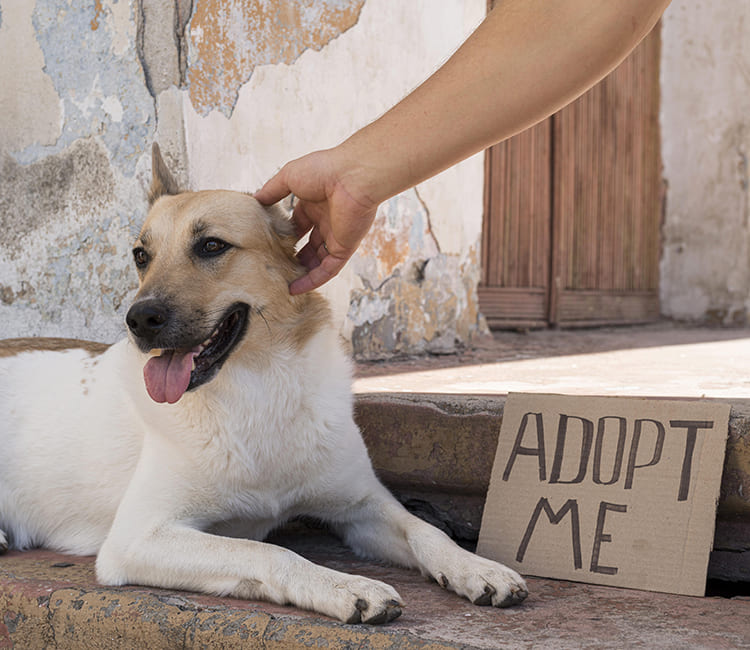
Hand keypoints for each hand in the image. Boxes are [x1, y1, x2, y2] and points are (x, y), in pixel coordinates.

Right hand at [255, 149, 378, 294]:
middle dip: (293, 256)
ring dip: (302, 272)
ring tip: (281, 282)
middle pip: (308, 245)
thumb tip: (255, 200)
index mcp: (315, 203)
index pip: (298, 224)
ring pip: (317, 260)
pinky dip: (313, 280)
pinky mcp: (345, 249)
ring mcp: (336, 236)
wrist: (353, 177)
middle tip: (275, 267)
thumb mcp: (288, 177)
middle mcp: (327, 221)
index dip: (285, 235)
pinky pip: (328, 270)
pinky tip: (295, 288)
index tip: (269, 245)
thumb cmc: (323, 170)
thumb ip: (272, 190)